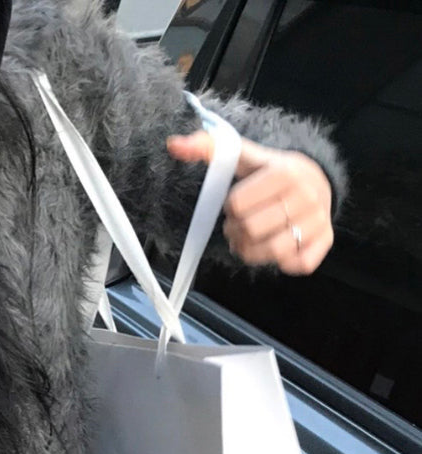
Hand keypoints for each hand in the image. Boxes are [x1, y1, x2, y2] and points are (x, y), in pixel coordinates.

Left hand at [166, 130, 333, 273]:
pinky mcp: (324, 243)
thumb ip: (208, 148)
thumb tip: (173, 144)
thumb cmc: (270, 172)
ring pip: (271, 252)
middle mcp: (307, 196)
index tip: (237, 203)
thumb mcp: (242, 156)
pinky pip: (295, 265)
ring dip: (252, 251)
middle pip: (251, 230)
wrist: (316, 180)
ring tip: (250, 239)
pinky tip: (274, 247)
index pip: (236, 205)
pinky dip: (280, 262)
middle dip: (237, 231)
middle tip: (240, 224)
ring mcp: (318, 221)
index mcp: (284, 173)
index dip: (230, 208)